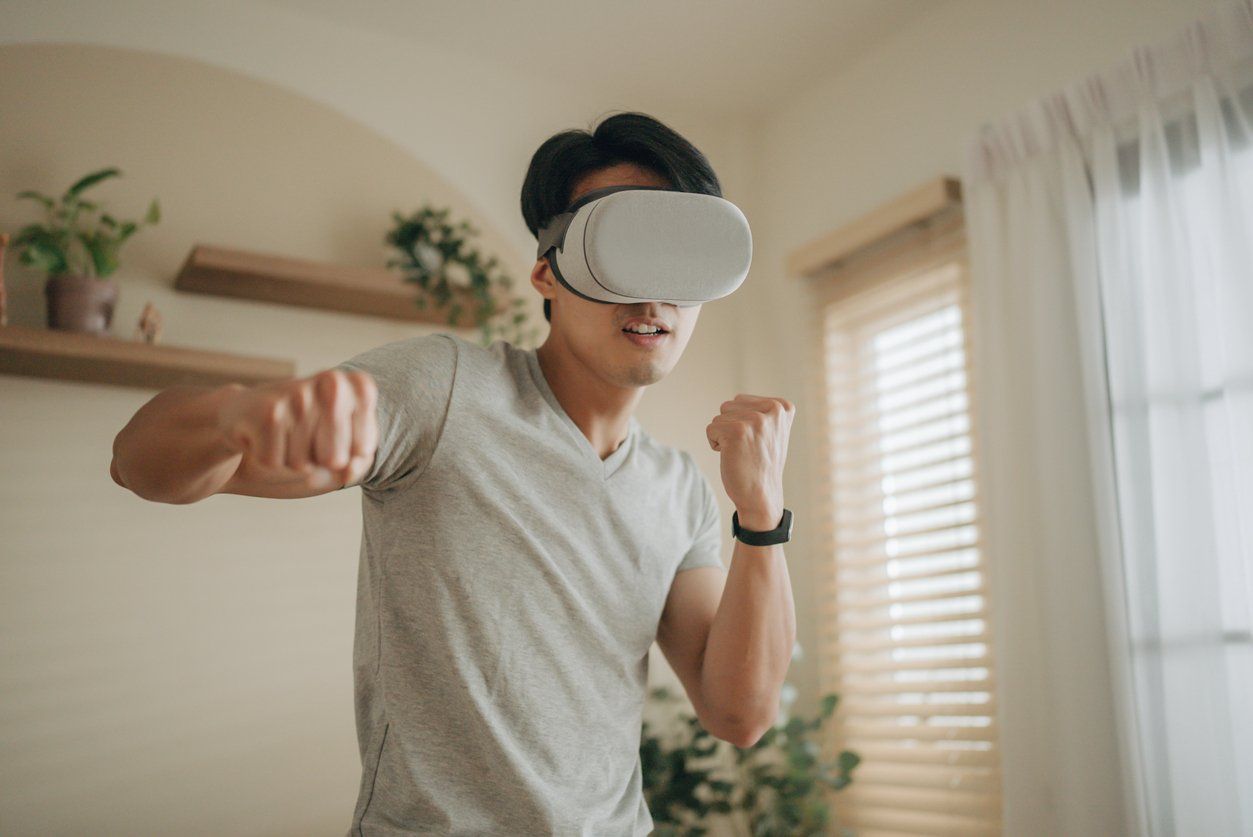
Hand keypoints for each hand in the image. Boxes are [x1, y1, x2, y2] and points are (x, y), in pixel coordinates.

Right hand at [216, 368, 377, 488]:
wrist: (243, 415)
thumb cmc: (303, 437)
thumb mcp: (340, 450)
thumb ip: (357, 464)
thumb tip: (347, 469)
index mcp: (358, 387)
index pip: (364, 449)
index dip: (346, 458)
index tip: (337, 441)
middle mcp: (332, 383)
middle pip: (334, 460)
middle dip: (318, 465)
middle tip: (306, 443)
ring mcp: (299, 395)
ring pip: (302, 465)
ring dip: (290, 464)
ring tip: (283, 439)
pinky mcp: (268, 411)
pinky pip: (275, 465)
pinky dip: (268, 463)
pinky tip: (262, 440)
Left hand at [705, 394, 794, 529]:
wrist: (761, 495)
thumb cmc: (760, 464)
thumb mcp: (771, 431)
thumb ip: (759, 411)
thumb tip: (733, 402)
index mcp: (783, 407)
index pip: (741, 400)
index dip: (741, 423)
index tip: (758, 441)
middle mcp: (773, 409)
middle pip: (728, 406)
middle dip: (731, 427)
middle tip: (748, 448)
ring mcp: (756, 419)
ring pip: (719, 417)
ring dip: (724, 436)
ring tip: (742, 452)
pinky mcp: (737, 430)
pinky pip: (710, 429)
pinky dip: (715, 444)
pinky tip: (732, 456)